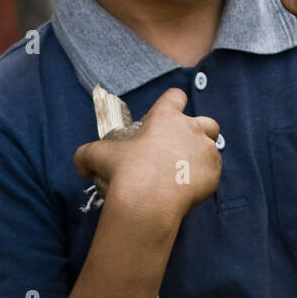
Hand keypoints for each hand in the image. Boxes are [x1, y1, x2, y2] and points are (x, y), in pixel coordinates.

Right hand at [73, 88, 220, 223]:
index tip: (165, 117)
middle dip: (198, 131)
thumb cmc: (124, 172)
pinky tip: (188, 188)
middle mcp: (192, 128)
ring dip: (201, 157)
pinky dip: (204, 178)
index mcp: (166, 117)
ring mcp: (207, 150)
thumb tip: (82, 167)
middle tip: (181, 149)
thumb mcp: (97, 156)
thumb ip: (87, 156)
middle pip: (207, 122)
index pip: (176, 96)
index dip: (172, 104)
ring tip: (184, 172)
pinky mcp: (215, 172)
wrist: (149, 201)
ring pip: (212, 148)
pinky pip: (213, 171)